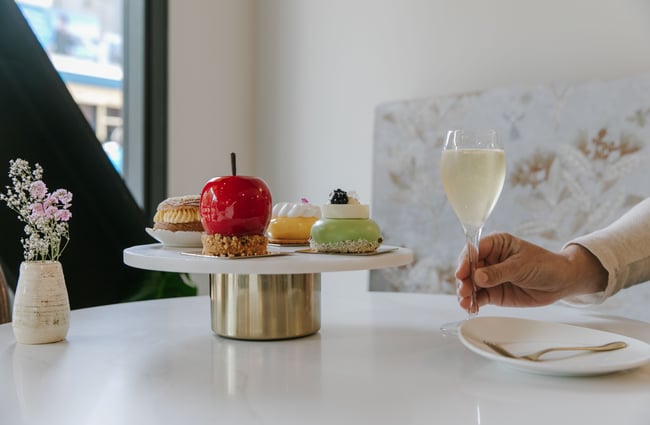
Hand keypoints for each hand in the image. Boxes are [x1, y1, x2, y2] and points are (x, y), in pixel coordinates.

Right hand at [455, 233, 607, 308]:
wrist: (561, 282)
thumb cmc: (544, 265)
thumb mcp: (521, 266)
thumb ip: (498, 272)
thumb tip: (478, 277)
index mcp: (496, 244)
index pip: (474, 250)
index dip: (465, 261)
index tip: (461, 272)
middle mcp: (489, 259)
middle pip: (468, 268)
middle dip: (464, 280)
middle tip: (464, 290)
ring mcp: (490, 277)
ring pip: (471, 284)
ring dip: (466, 293)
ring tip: (465, 301)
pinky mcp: (493, 293)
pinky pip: (479, 297)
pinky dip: (473, 302)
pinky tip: (470, 307)